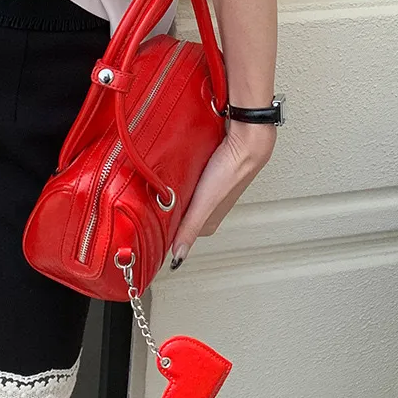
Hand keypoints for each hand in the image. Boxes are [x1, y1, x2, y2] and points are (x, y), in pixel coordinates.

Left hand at [169, 121, 276, 266]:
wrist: (243, 140)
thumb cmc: (230, 170)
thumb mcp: (203, 204)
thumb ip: (190, 229)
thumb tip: (178, 257)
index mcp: (209, 222)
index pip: (177, 230)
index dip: (164, 222)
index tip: (154, 216)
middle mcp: (210, 207)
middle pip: (178, 211)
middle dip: (166, 204)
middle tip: (158, 194)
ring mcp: (208, 189)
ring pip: (182, 194)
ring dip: (173, 188)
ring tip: (167, 180)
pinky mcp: (207, 173)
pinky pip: (187, 178)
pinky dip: (180, 175)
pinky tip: (176, 169)